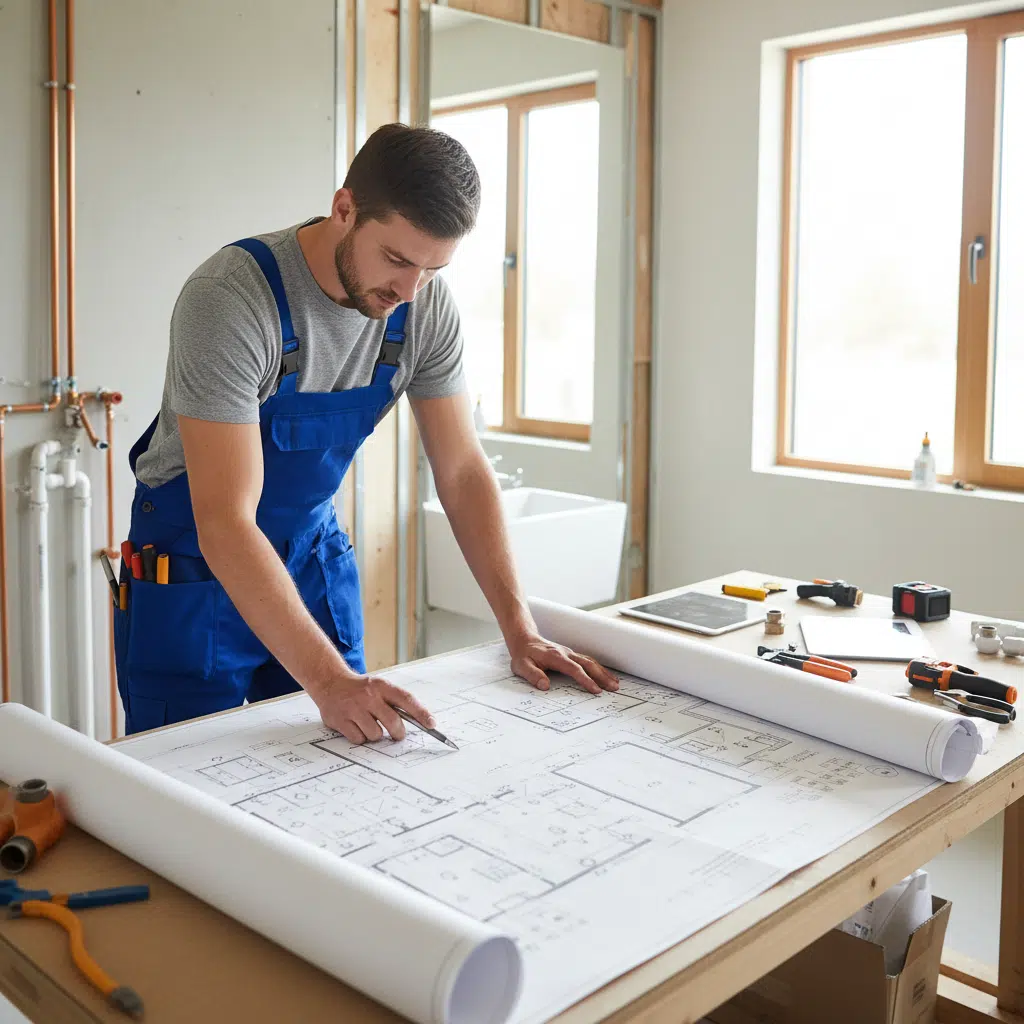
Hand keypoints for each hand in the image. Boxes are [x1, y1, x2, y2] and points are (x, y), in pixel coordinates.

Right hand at [307, 673, 434, 744]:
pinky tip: (355, 726)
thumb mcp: (379, 687)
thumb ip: (395, 702)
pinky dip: (360, 737)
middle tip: (397, 734)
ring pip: (375, 735)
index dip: (421, 713)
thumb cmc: (360, 689)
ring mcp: (353, 708)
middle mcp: (368, 696)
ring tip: (369, 724)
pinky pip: (359, 739)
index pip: (406, 699)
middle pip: (393, 722)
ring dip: (375, 735)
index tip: (431, 724)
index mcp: (381, 686)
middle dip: (398, 733)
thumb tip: (420, 720)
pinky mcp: (340, 720)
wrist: (330, 683)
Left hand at [508, 633, 618, 694]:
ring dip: (604, 672)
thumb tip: (544, 685)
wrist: (524, 640)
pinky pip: (588, 660)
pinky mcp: (571, 655)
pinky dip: (599, 668)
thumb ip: (532, 675)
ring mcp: (570, 653)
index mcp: (555, 657)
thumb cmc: (523, 655)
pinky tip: (606, 675)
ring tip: (615, 684)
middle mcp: (566, 653)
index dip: (586, 680)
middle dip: (602, 676)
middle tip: (613, 688)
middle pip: (588, 664)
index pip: (574, 669)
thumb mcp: (521, 666)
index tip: (595, 690)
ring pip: (591, 662)